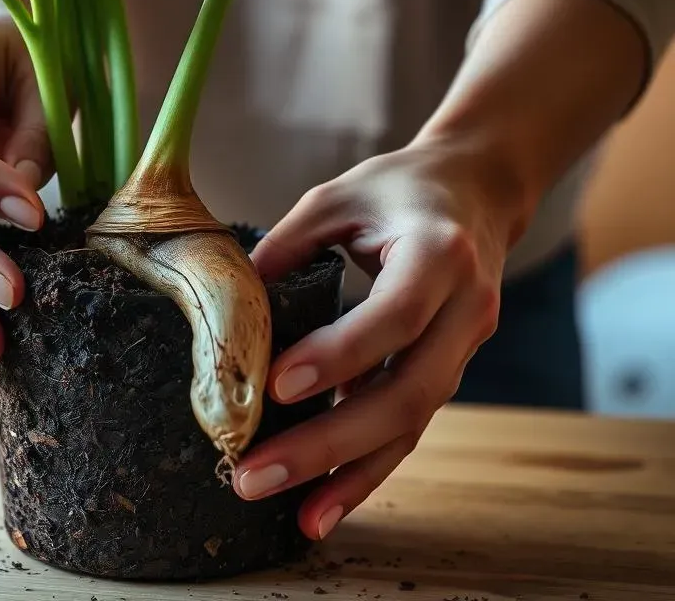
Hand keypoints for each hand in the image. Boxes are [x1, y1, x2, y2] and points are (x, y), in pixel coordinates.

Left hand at [235, 137, 525, 539]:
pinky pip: (409, 426)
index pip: (392, 316)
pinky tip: (325, 503)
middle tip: (254, 474)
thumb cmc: (397, 188)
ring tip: (292, 515)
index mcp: (439, 254)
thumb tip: (227, 311)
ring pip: (411, 424)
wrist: (476, 190)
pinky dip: (368, 466)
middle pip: (406, 392)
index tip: (275, 385)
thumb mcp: (336, 199)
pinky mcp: (449, 368)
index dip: (338, 355)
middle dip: (329, 443)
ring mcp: (465, 346)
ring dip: (350, 473)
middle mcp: (465, 309)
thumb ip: (285, 247)